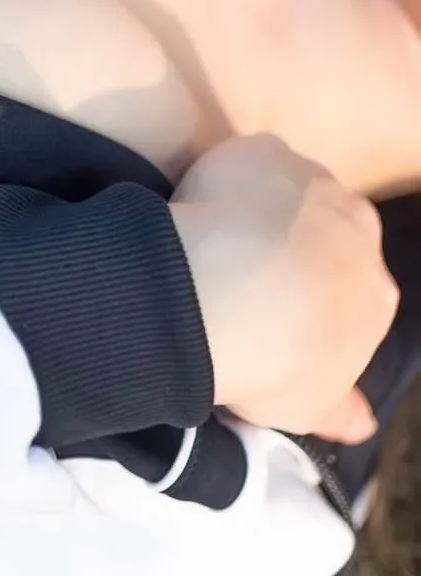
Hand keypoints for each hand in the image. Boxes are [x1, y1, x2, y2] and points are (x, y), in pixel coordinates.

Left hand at [169, 134, 396, 444]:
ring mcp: (314, 181)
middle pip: (330, 235)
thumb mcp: (308, 406)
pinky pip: (246, 162)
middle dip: (296, 250)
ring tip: (215, 244)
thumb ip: (339, 410)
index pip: (353, 292)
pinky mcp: (264, 150)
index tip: (275, 316)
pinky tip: (199, 209)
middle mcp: (359, 228)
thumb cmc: (272, 364)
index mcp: (376, 292)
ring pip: (290, 192)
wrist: (221, 297)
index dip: (313, 302)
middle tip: (243, 278)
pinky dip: (226, 179)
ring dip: (263, 211)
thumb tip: (362, 425)